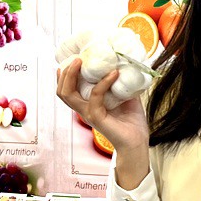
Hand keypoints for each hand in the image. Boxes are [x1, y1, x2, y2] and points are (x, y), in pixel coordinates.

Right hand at [55, 60, 150, 184]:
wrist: (137, 141)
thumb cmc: (131, 122)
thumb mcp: (125, 96)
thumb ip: (121, 82)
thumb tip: (124, 63)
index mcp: (87, 104)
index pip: (67, 90)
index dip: (64, 75)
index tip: (72, 58)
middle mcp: (84, 110)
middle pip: (62, 91)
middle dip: (65, 72)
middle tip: (77, 58)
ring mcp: (89, 114)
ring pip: (68, 95)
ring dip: (72, 75)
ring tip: (82, 61)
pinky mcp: (97, 118)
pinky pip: (95, 97)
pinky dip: (103, 83)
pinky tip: (114, 74)